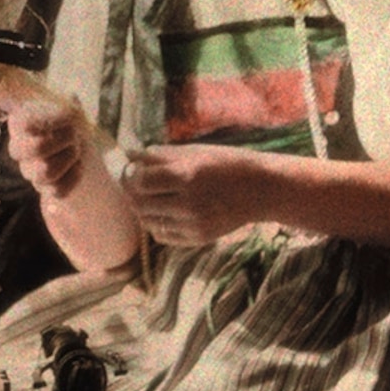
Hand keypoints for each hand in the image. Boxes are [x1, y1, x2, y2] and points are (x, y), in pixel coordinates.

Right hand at [1, 94, 91, 201]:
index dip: (50, 121)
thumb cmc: (70, 122)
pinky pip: (56, 190)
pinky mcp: (42, 188)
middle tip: (74, 133)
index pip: (26, 124)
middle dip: (64, 140)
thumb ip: (67, 102)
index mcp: (20, 122)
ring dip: (68, 158)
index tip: (69, 116)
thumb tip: (72, 97)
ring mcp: (28, 170)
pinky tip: (77, 166)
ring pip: (45, 172)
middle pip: (37, 148)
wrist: (80, 145)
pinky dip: (73, 176)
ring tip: (76, 149)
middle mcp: (18, 147)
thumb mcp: (70, 106)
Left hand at [123, 142, 274, 246]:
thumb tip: (128, 154)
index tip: (132, 170)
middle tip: (135, 184)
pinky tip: (165, 212)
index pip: (140, 181)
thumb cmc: (226, 163)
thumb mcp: (194, 152)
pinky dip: (157, 224)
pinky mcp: (199, 238)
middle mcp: (188, 203)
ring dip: (143, 209)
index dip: (130, 176)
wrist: (261, 189)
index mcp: (186, 176)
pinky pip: (163, 235)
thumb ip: (159, 155)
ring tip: (151, 197)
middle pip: (140, 204)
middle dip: (132, 193)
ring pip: (149, 222)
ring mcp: (194, 224)